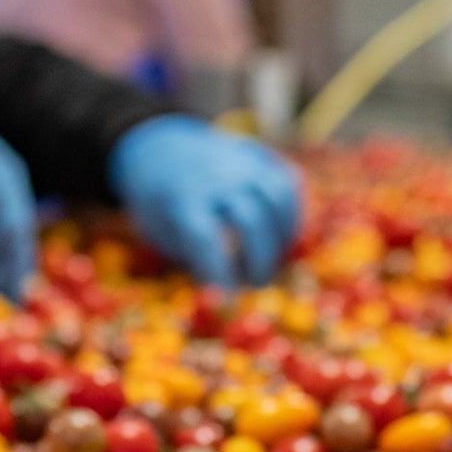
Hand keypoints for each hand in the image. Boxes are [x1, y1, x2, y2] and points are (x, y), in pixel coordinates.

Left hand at [110, 116, 303, 286]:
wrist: (161, 149)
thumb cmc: (160, 205)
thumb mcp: (161, 231)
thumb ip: (193, 256)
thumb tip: (226, 294)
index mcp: (180, 198)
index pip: (204, 237)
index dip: (219, 272)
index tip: (229, 302)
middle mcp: (213, 176)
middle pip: (250, 219)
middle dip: (259, 259)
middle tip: (256, 285)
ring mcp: (239, 164)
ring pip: (275, 199)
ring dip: (281, 239)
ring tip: (271, 263)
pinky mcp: (259, 159)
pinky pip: (286, 186)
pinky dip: (290, 216)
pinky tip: (282, 239)